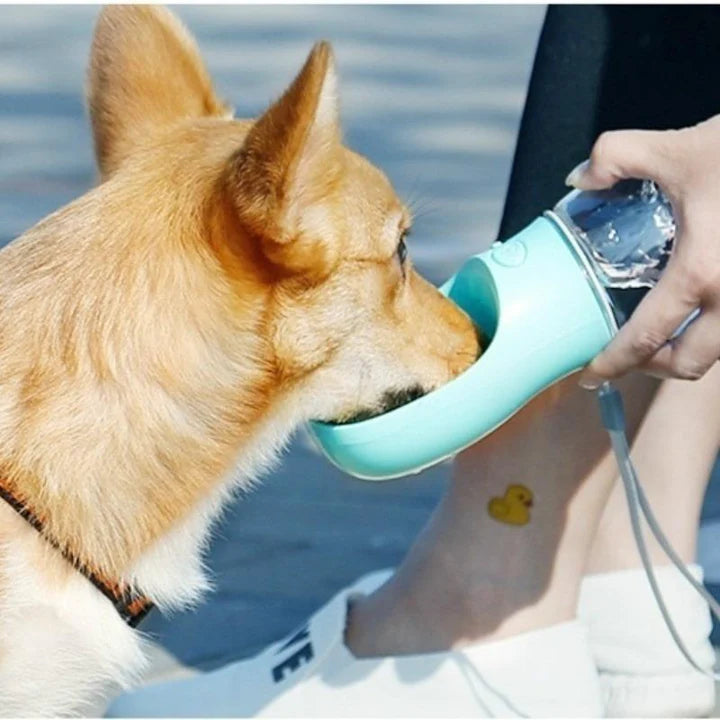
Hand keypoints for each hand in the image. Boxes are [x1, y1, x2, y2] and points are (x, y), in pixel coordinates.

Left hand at [566, 115, 719, 386]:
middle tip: (629, 354)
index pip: (645, 338)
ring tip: (664, 332)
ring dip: (688, 351)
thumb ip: (614, 156)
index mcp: (701, 273)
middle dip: (652, 368)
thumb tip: (580, 179)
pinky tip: (703, 306)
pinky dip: (717, 329)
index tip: (588, 376)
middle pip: (689, 364)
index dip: (611, 364)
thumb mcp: (676, 147)